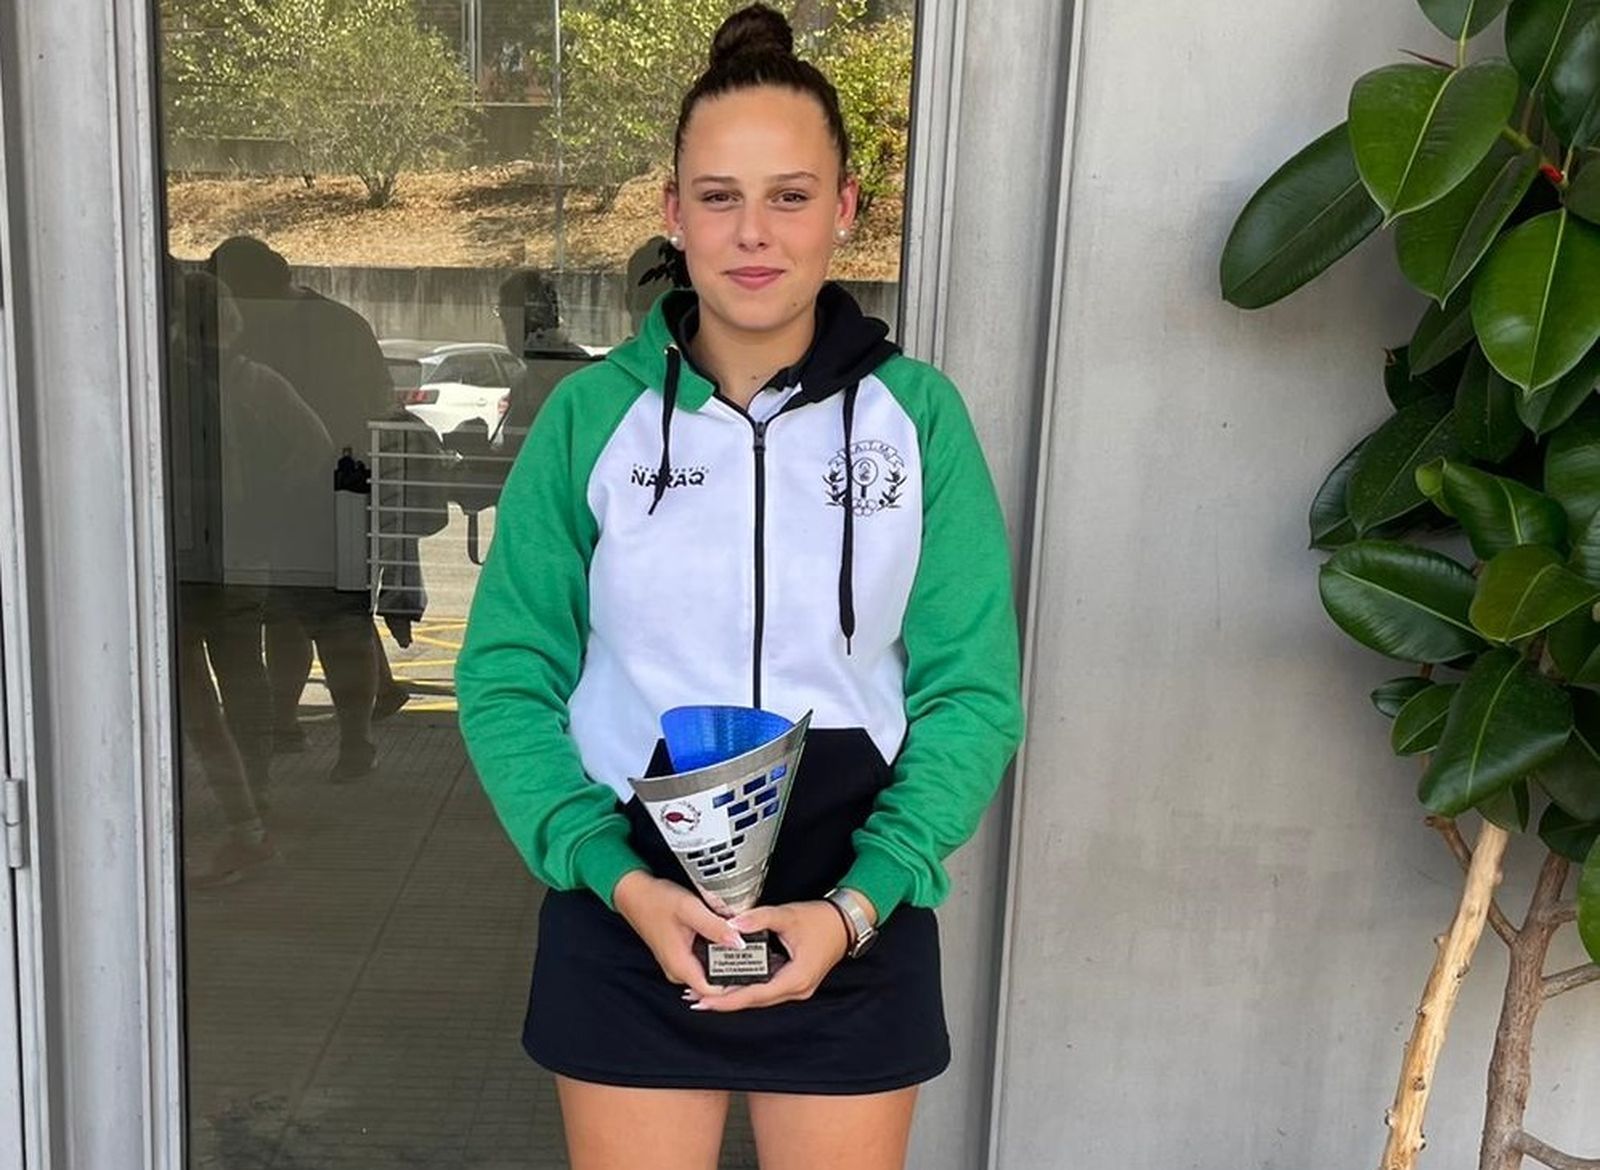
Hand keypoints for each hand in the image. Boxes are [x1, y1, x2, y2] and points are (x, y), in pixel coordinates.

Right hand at [612, 870, 744, 997]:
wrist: (634, 893)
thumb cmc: (656, 900)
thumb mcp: (689, 909)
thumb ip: (715, 927)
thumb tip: (739, 942)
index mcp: (680, 966)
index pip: (714, 991)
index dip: (736, 985)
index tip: (755, 973)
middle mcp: (678, 970)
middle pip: (714, 983)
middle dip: (736, 972)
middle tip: (758, 958)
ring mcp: (679, 963)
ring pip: (709, 971)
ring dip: (727, 961)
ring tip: (748, 948)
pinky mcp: (680, 954)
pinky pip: (703, 961)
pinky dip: (717, 953)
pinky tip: (728, 940)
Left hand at [685, 901, 850, 1012]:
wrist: (845, 921)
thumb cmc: (821, 920)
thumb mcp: (788, 915)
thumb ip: (759, 918)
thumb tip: (733, 925)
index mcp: (796, 978)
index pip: (755, 995)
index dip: (728, 999)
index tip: (705, 1001)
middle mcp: (796, 989)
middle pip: (754, 1000)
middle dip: (725, 1000)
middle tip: (696, 999)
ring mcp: (795, 987)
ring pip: (758, 996)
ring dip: (733, 995)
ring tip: (705, 992)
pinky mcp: (792, 980)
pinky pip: (765, 988)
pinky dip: (746, 986)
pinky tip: (728, 981)